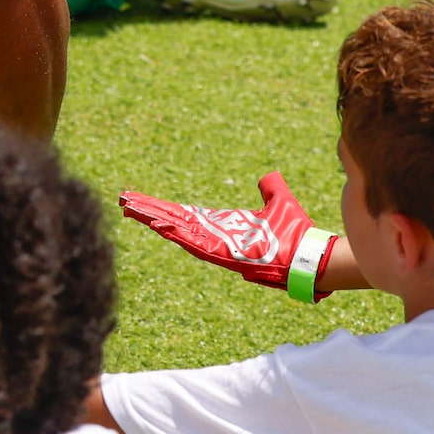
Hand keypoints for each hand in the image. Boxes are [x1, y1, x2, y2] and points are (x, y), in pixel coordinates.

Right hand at [118, 171, 326, 292]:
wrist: (310, 255)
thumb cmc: (296, 234)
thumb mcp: (279, 203)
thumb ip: (272, 191)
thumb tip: (269, 178)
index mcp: (223, 225)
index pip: (185, 214)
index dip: (162, 206)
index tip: (141, 200)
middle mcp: (215, 236)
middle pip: (174, 219)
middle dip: (148, 210)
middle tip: (123, 201)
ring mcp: (216, 245)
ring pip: (177, 230)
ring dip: (152, 218)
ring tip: (128, 209)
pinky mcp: (222, 252)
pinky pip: (192, 241)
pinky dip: (172, 231)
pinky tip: (155, 222)